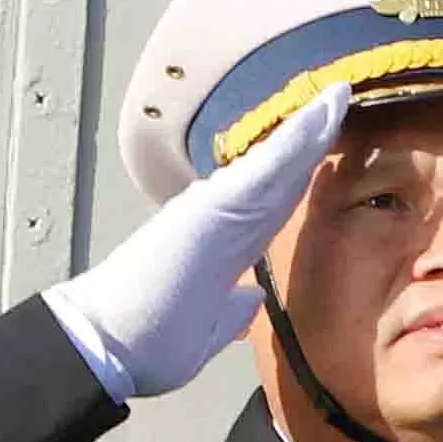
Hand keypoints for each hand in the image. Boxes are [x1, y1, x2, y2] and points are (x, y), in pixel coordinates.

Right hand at [43, 88, 351, 397]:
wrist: (104, 345)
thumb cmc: (141, 341)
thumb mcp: (201, 334)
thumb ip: (230, 314)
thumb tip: (250, 299)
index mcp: (218, 250)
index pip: (268, 207)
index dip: (296, 178)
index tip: (321, 152)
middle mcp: (219, 223)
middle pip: (277, 177)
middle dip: (310, 141)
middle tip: (337, 101)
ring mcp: (217, 211)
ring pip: (277, 165)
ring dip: (310, 129)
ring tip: (336, 96)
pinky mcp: (215, 208)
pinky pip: (267, 169)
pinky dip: (295, 140)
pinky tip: (321, 113)